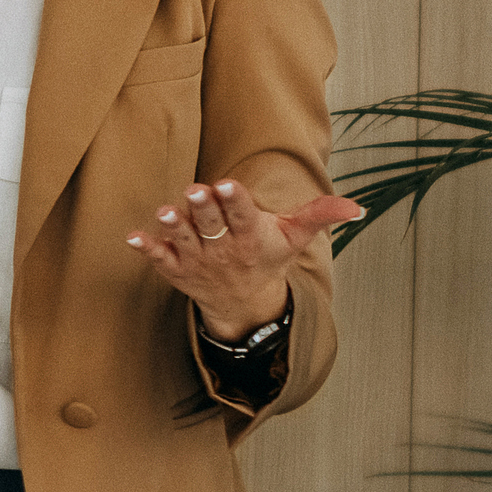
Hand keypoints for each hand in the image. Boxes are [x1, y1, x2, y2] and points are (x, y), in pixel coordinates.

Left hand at [126, 180, 363, 338]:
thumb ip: (321, 217)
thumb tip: (359, 208)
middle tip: (196, 190)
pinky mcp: (177, 268)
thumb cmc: (267, 258)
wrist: (243, 305)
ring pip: (184, 241)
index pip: (243, 217)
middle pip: (212, 224)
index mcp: (251, 236)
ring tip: (165, 212)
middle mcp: (223, 249)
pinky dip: (146, 250)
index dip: (236, 201)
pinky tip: (132, 238)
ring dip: (174, 227)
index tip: (228, 186)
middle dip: (204, 208)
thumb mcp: (295, 239)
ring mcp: (198, 260)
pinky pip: (159, 259)